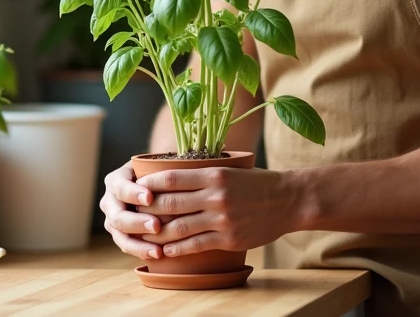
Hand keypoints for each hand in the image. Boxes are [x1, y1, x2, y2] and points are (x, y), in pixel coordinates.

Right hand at [99, 162, 165, 260]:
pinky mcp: (120, 235)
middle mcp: (109, 201)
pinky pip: (127, 246)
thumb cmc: (155, 171)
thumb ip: (161, 169)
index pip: (121, 188)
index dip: (134, 193)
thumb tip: (181, 173)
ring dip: (138, 244)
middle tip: (157, 226)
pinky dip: (141, 251)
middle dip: (137, 222)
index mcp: (115, 180)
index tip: (150, 197)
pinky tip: (157, 255)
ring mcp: (112, 220)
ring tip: (158, 250)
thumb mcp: (154, 165)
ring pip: (120, 236)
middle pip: (118, 216)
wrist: (148, 183)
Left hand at [134, 167, 299, 257]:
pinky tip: (165, 250)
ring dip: (157, 233)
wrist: (289, 200)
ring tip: (142, 235)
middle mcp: (215, 195)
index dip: (150, 184)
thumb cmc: (257, 183)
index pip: (171, 178)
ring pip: (179, 227)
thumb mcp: (231, 169)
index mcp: (214, 174)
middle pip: (169, 203)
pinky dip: (177, 249)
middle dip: (147, 209)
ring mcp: (221, 219)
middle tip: (131, 213)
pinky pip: (196, 245)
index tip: (137, 188)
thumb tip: (173, 176)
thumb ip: (204, 173)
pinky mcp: (228, 238)